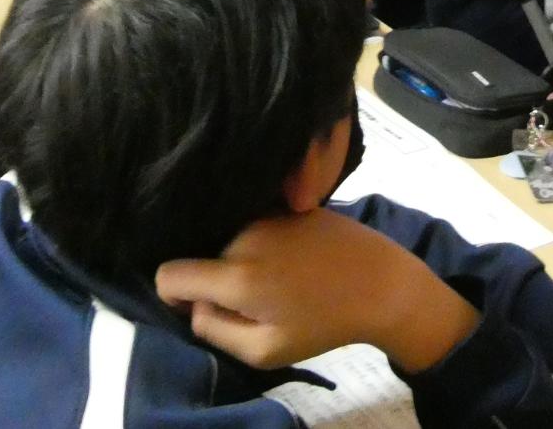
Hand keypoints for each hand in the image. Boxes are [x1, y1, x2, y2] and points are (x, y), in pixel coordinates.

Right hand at [156, 209, 477, 372]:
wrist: (382, 283)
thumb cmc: (324, 323)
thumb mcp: (266, 350)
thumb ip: (216, 332)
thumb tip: (194, 307)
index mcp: (237, 275)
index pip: (170, 274)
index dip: (175, 297)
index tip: (203, 308)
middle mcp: (245, 234)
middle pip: (204, 258)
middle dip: (218, 281)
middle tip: (260, 300)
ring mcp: (267, 212)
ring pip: (229, 239)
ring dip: (242, 259)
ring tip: (282, 278)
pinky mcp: (288, 203)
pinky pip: (254, 222)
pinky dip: (261, 239)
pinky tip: (293, 257)